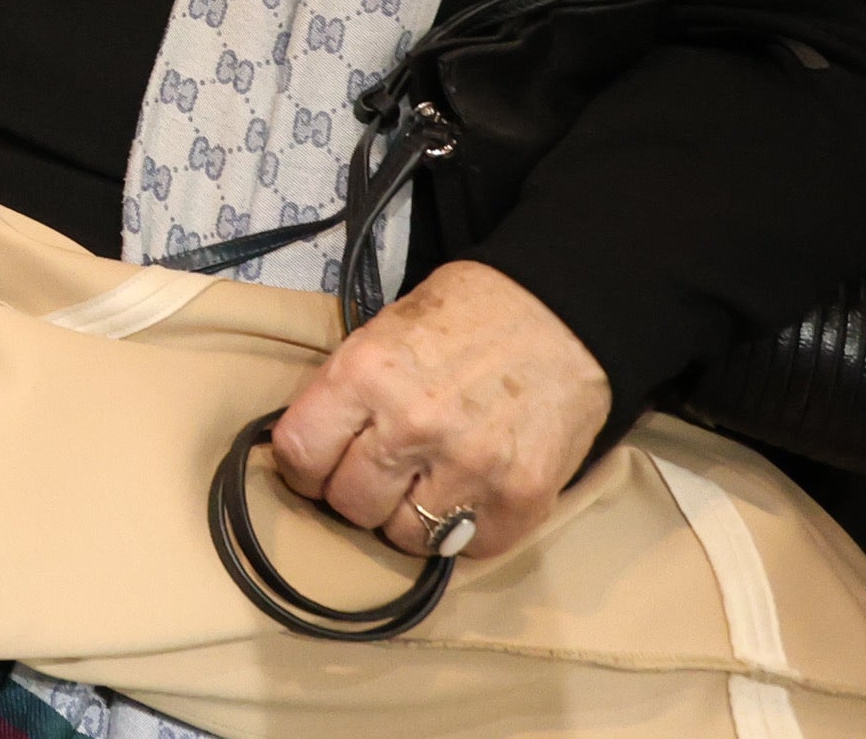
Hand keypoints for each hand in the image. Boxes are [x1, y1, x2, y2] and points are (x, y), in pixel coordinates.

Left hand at [268, 260, 608, 563]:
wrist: (565, 316)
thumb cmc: (467, 317)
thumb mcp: (385, 330)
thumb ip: (348, 391)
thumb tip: (310, 448)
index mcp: (367, 373)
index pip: (300, 453)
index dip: (303, 468)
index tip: (318, 469)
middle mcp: (412, 425)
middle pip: (350, 504)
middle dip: (358, 493)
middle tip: (381, 473)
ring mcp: (470, 467)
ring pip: (406, 536)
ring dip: (410, 517)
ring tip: (427, 484)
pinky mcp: (521, 499)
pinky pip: (469, 549)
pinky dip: (465, 531)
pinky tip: (471, 494)